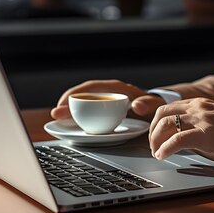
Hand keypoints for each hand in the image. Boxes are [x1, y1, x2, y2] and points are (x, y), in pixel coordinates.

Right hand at [50, 79, 164, 120]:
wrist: (157, 110)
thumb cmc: (155, 106)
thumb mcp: (154, 105)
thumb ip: (148, 104)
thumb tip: (136, 106)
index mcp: (117, 88)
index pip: (92, 87)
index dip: (76, 94)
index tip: (65, 104)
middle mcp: (108, 93)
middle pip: (83, 95)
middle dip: (67, 103)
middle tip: (55, 115)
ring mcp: (104, 102)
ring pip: (83, 104)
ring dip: (69, 111)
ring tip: (57, 120)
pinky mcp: (103, 111)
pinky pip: (87, 112)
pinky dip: (77, 117)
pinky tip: (69, 124)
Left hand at [149, 98, 213, 168]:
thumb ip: (199, 126)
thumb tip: (182, 141)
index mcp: (200, 104)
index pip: (168, 107)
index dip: (156, 122)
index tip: (154, 135)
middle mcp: (198, 107)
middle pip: (162, 114)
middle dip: (153, 131)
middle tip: (153, 145)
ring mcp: (202, 119)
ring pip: (166, 124)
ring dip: (156, 140)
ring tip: (157, 152)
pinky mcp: (206, 134)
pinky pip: (178, 139)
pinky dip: (165, 148)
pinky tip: (162, 155)